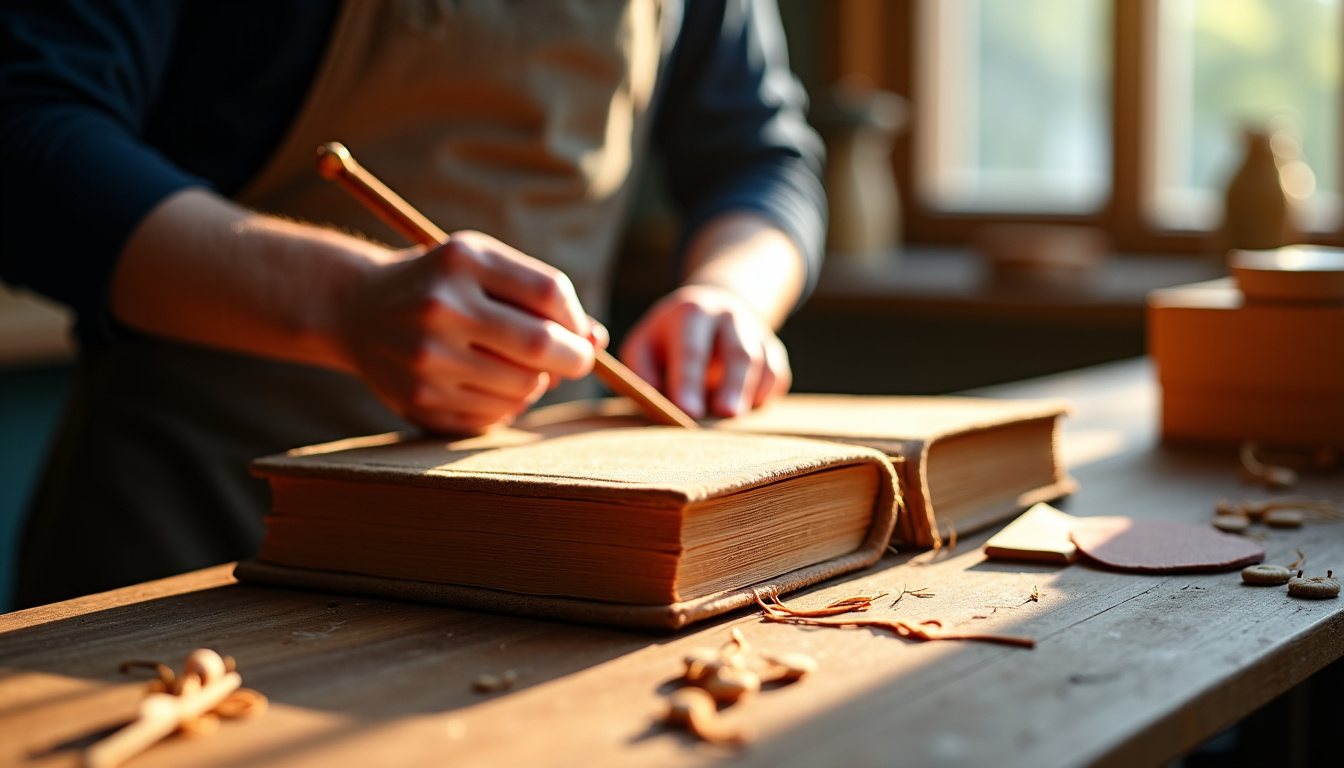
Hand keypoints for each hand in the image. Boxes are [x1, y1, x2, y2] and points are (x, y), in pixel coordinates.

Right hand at [338, 231, 598, 432]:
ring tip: (519, 369)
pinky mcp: (418, 399)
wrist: (356, 308)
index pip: (550, 293)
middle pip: (541, 346)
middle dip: (573, 359)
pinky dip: (506, 405)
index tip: (579, 332)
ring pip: (523, 388)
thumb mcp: (484, 268)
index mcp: (462, 259)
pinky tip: (487, 384)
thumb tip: (597, 341)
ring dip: (537, 384)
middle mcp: (441, 307)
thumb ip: (540, 296)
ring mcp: (426, 357)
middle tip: (574, 362)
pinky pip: (493, 416)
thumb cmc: (442, 284)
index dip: (577, 319)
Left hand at [620, 284, 790, 418]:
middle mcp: (729, 317)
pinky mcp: (773, 349)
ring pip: (764, 365)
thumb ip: (642, 372)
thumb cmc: (667, 341)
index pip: (692, 349)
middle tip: (726, 415)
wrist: (709, 311)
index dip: (689, 381)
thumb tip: (661, 402)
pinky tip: (746, 406)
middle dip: (734, 386)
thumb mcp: (642, 346)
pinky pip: (777, 375)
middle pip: (740, 353)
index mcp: (692, 312)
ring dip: (751, 395)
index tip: (687, 411)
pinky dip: (765, 395)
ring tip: (734, 418)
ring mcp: (756, 331)